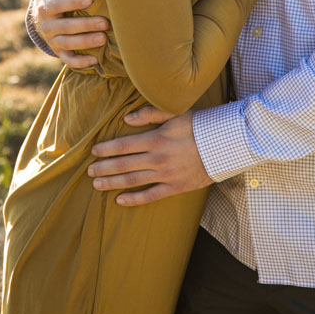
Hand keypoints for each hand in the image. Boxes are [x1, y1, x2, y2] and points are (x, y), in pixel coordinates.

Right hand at [33, 0, 108, 68]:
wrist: (41, 18)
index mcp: (44, 8)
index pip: (57, 5)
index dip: (72, 3)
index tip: (89, 0)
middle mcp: (47, 26)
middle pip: (66, 27)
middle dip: (86, 25)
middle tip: (105, 22)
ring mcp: (53, 41)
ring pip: (68, 44)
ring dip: (86, 42)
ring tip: (104, 38)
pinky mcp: (59, 52)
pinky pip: (68, 60)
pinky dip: (80, 63)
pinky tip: (96, 60)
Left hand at [88, 106, 212, 203]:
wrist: (226, 145)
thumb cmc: (200, 125)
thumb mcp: (176, 113)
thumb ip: (150, 113)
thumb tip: (126, 119)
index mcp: (157, 139)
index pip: (124, 145)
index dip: (107, 149)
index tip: (93, 152)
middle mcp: (158, 159)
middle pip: (124, 165)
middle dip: (104, 168)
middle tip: (89, 171)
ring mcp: (166, 175)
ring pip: (133, 181)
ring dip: (113, 183)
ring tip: (97, 185)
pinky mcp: (175, 187)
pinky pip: (151, 196)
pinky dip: (134, 199)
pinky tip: (120, 200)